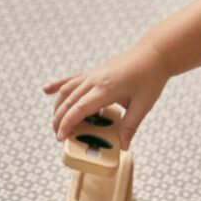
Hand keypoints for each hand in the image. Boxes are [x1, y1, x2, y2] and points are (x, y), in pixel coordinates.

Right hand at [43, 37, 169, 149]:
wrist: (154, 53)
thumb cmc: (150, 78)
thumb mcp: (142, 106)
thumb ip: (130, 127)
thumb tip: (123, 147)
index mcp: (105, 89)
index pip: (79, 109)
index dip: (67, 124)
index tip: (60, 137)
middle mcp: (95, 80)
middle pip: (69, 101)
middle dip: (59, 119)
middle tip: (57, 136)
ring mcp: (93, 74)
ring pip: (67, 90)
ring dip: (58, 106)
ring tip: (56, 123)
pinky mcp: (94, 71)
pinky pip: (71, 79)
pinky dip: (58, 85)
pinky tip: (46, 90)